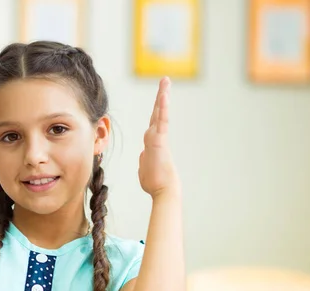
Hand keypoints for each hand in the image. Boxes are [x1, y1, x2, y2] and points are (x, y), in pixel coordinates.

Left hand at [138, 77, 180, 198]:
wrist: (163, 190)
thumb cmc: (155, 183)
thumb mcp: (145, 168)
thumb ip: (144, 159)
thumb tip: (143, 154)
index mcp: (152, 142)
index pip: (153, 121)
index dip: (156, 109)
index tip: (159, 97)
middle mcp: (156, 137)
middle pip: (158, 112)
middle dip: (161, 96)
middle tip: (165, 80)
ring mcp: (158, 137)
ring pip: (160, 112)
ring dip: (162, 96)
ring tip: (165, 80)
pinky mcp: (159, 140)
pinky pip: (161, 120)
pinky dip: (163, 107)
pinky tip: (164, 95)